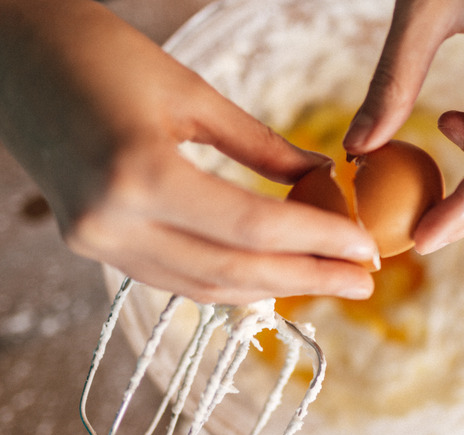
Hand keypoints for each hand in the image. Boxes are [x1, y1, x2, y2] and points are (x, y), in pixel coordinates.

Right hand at [0, 0, 377, 303]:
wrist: (13, 56)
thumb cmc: (99, 53)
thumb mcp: (191, 94)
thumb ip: (260, 147)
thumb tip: (319, 177)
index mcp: (139, 174)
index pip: (252, 226)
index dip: (318, 240)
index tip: (365, 248)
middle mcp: (112, 222)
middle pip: (233, 270)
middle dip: (308, 279)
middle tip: (364, 280)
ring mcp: (96, 241)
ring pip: (204, 286)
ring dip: (272, 288)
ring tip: (327, 280)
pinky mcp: (93, 243)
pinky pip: (174, 277)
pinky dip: (228, 279)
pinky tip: (269, 273)